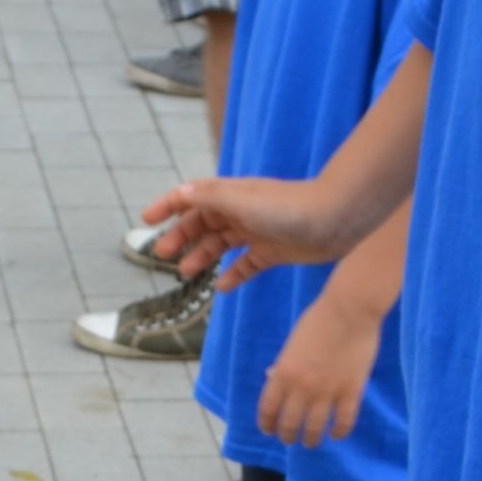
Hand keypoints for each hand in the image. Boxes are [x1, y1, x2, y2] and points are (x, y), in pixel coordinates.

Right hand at [143, 174, 334, 286]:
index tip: (146, 219)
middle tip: (161, 255)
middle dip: (180, 236)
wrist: (335, 220)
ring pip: (221, 244)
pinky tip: (222, 288)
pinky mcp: (275, 251)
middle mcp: (242, 211)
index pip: (191, 197)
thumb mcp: (243, 201)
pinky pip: (247, 265)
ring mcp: (258, 231)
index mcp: (231, 195)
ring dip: (202, 256)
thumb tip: (181, 192)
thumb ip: (211, 197)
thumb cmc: (289, 207)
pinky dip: (233, 275)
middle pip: (203, 223)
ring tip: (185, 273)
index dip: (167, 205)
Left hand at [259, 288, 381, 447]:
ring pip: (315, 430)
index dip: (267, 425)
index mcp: (283, 374)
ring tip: (311, 442)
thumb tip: (273, 378)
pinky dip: (339, 433)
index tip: (269, 430)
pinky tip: (336, 434)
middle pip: (289, 425)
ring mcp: (328, 392)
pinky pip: (343, 423)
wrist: (349, 310)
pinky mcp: (351, 392)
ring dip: (311, 440)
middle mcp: (302, 388)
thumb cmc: (318, 320)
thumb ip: (284, 365)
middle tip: (290, 439)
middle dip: (287, 436)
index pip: (268, 410)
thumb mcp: (292, 343)